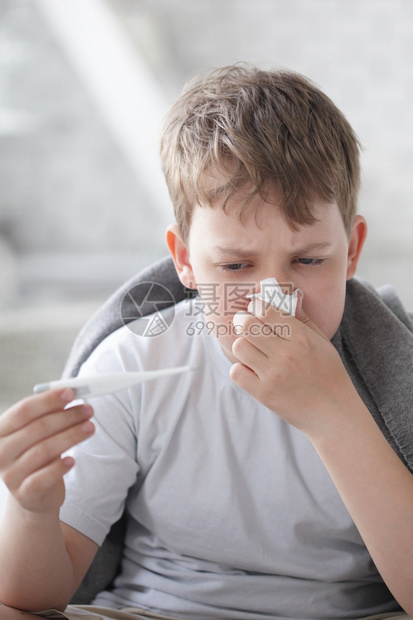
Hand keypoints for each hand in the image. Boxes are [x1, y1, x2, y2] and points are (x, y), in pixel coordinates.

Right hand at [0, 389, 93, 514]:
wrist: (34, 492)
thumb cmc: (37, 453)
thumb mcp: (39, 432)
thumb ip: (50, 413)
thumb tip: (70, 394)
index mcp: (1, 431)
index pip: (24, 410)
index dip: (49, 400)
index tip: (71, 393)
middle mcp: (1, 452)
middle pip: (37, 429)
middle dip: (67, 417)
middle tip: (88, 410)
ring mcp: (11, 475)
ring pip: (44, 450)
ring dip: (71, 436)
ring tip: (90, 428)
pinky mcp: (25, 493)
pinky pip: (44, 478)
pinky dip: (59, 467)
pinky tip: (72, 460)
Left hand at [230, 298, 355, 437]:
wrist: (333, 413)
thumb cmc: (329, 374)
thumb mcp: (322, 342)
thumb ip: (303, 319)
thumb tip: (289, 297)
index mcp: (301, 338)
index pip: (266, 310)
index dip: (257, 306)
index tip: (257, 310)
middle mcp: (286, 354)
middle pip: (247, 325)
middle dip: (243, 321)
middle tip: (246, 325)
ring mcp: (273, 375)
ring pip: (239, 346)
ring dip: (242, 345)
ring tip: (252, 350)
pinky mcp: (264, 394)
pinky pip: (236, 372)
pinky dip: (240, 369)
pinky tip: (251, 370)